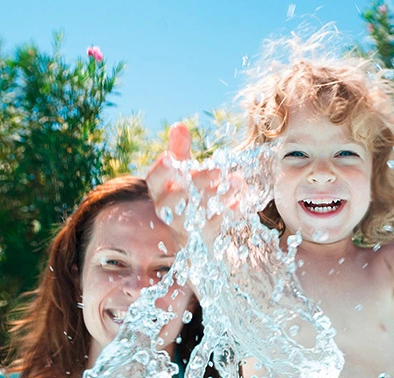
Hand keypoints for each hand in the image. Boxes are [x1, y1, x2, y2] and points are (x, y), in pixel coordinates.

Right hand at [145, 123, 244, 247]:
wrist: (194, 234)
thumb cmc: (185, 195)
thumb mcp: (181, 172)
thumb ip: (179, 150)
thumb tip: (179, 126)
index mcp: (159, 192)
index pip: (154, 180)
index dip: (160, 170)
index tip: (169, 158)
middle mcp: (169, 210)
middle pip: (177, 199)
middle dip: (197, 182)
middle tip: (218, 170)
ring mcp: (185, 225)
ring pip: (199, 212)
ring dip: (219, 195)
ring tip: (236, 181)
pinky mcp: (203, 237)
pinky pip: (216, 226)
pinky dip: (228, 212)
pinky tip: (239, 201)